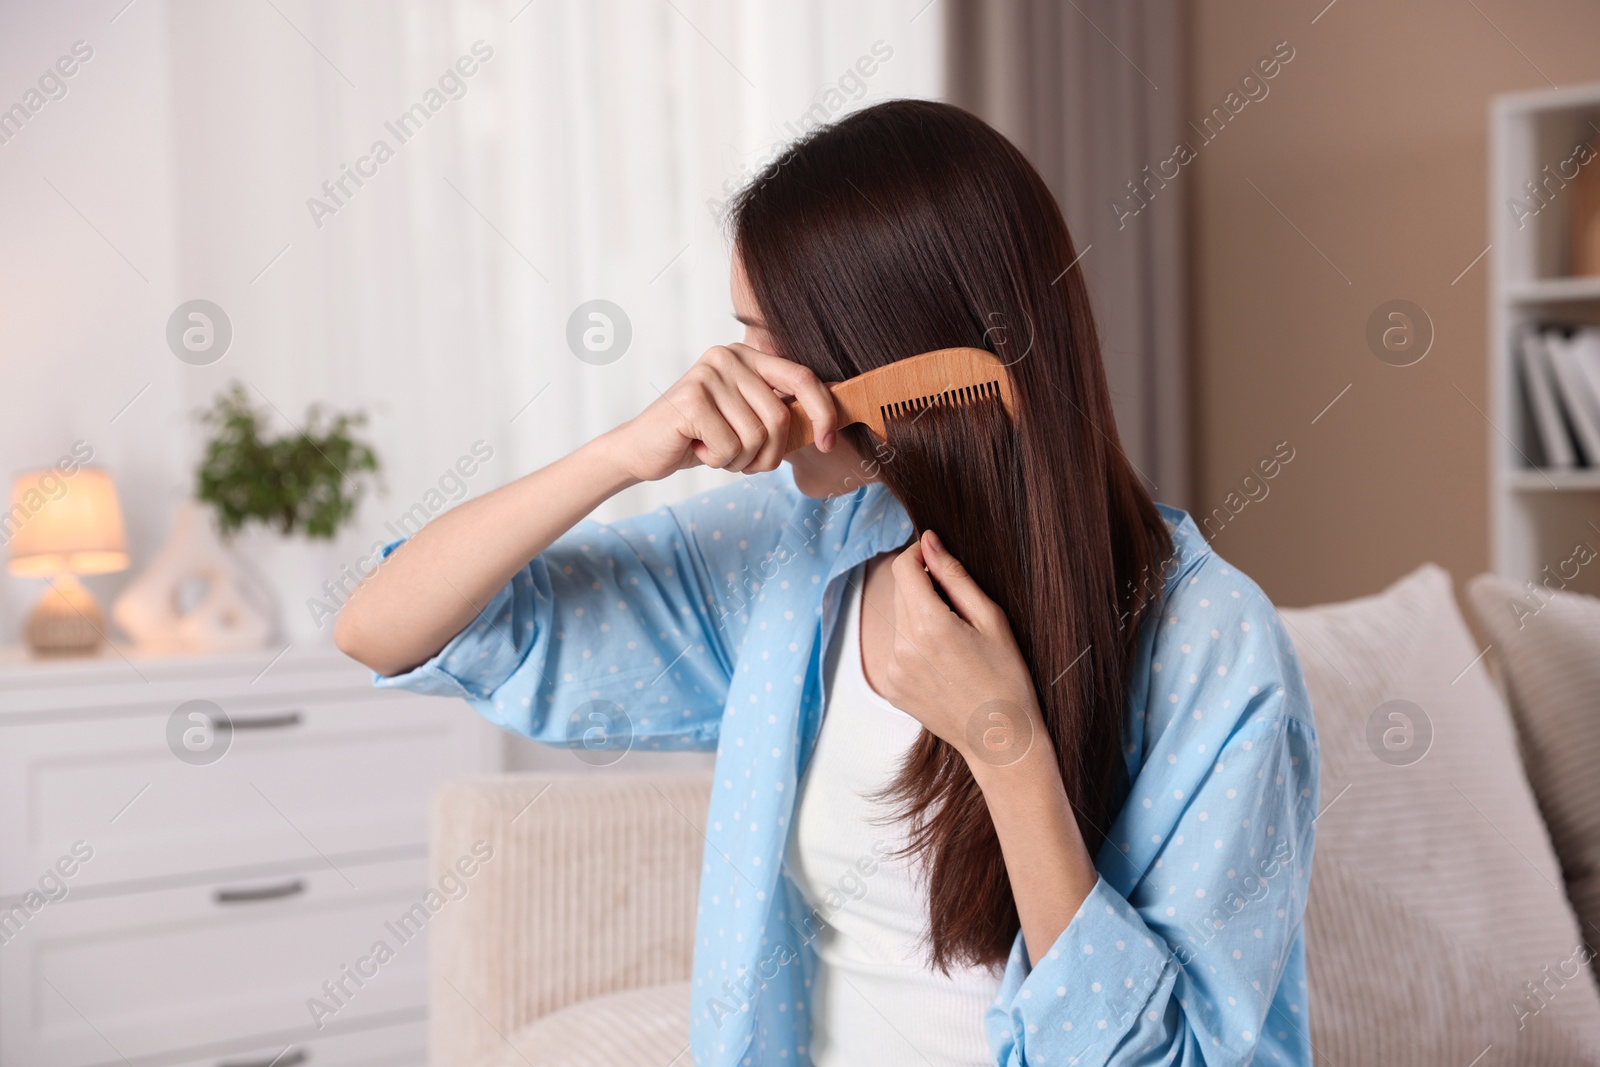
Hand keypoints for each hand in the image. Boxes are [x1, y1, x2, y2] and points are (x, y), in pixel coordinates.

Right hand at [606, 343, 837, 481]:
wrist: (642, 450)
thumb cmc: (700, 438)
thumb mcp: (746, 420)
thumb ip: (780, 412)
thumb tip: (831, 421)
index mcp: (747, 356)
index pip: (803, 378)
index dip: (824, 413)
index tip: (829, 444)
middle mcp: (728, 357)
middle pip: (780, 418)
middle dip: (768, 454)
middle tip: (743, 461)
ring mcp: (708, 375)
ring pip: (756, 437)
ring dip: (741, 460)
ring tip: (716, 451)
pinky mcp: (691, 400)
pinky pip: (730, 447)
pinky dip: (718, 461)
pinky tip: (697, 449)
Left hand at [881, 530, 1050, 774]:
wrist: (1000, 738)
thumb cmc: (1007, 677)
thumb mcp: (991, 620)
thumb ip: (954, 576)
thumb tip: (928, 541)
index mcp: (929, 625)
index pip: (904, 568)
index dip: (918, 555)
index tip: (935, 558)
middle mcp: (903, 647)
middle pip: (900, 593)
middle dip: (923, 588)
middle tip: (959, 608)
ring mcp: (893, 671)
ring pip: (899, 621)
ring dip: (919, 618)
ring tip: (955, 643)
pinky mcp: (891, 688)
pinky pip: (898, 649)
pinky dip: (915, 646)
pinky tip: (944, 664)